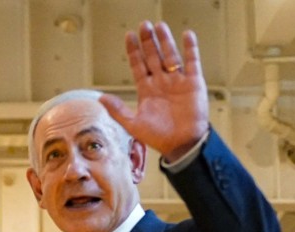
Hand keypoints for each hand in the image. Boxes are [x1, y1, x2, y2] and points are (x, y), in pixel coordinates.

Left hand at [100, 21, 208, 162]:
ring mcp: (177, 81)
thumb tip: (101, 98)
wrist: (182, 144)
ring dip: (165, 41)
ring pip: (170, 56)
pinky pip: (192, 62)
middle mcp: (161, 82)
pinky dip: (190, 49)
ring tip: (159, 26)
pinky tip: (186, 35)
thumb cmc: (158, 137)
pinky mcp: (193, 83)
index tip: (129, 36)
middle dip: (148, 41)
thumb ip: (117, 111)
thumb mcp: (133, 124)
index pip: (138, 65)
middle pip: (153, 56)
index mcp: (147, 90)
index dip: (134, 51)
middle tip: (143, 25)